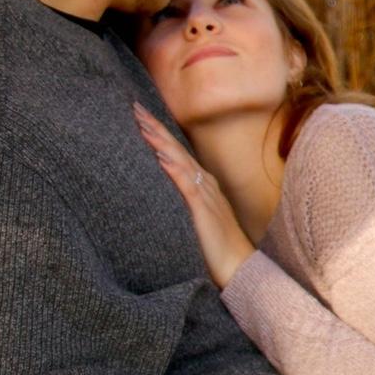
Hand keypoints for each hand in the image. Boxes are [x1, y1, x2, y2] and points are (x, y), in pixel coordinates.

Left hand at [133, 103, 254, 287]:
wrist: (241, 267)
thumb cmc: (220, 249)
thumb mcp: (198, 220)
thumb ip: (187, 203)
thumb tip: (167, 193)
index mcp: (203, 186)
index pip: (177, 154)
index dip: (159, 134)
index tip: (140, 117)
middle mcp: (205, 184)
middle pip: (176, 150)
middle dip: (155, 128)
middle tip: (134, 107)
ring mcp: (206, 195)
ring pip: (180, 161)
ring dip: (161, 142)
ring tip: (143, 124)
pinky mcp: (203, 210)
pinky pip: (187, 185)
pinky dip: (174, 169)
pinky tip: (161, 158)